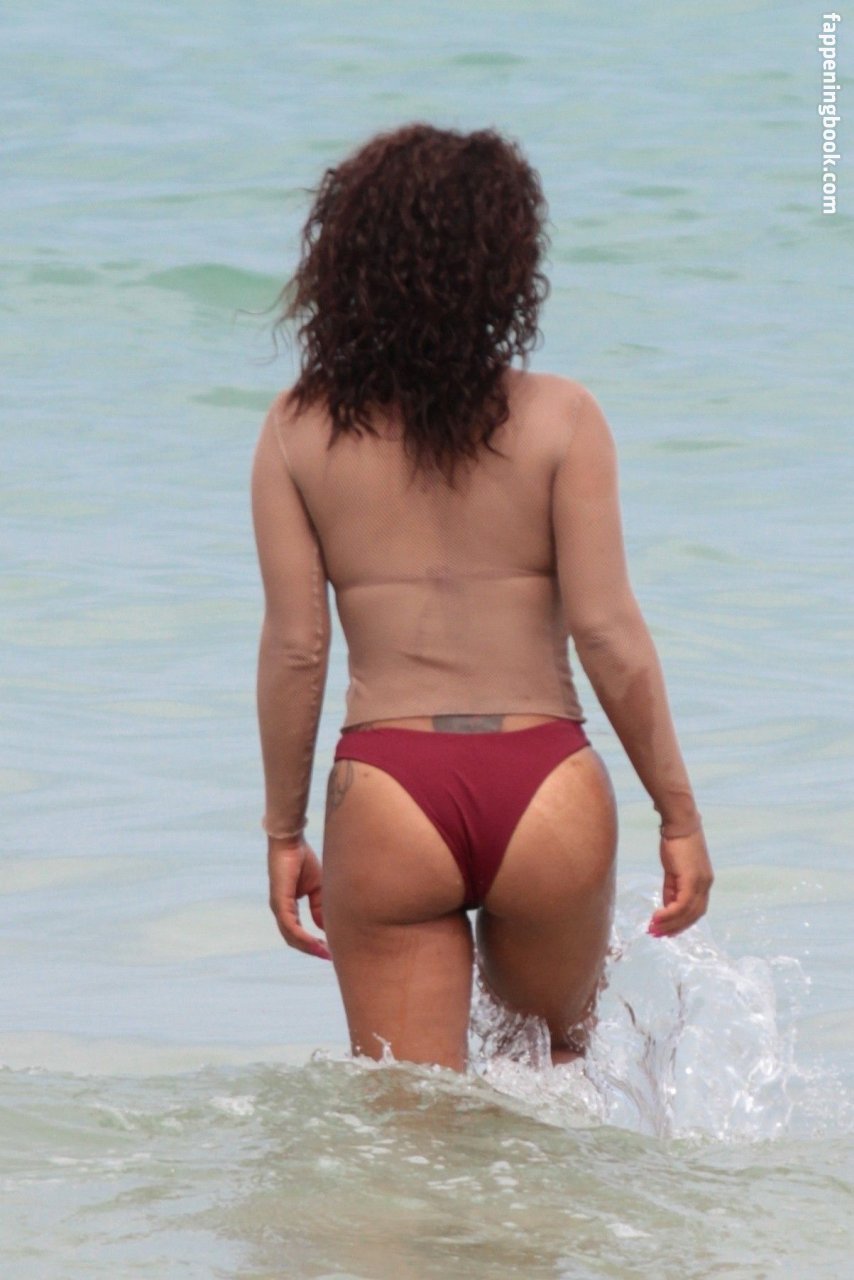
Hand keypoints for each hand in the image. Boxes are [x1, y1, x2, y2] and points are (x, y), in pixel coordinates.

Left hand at [267, 836, 331, 959]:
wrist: (291, 841)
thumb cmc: (302, 859)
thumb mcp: (317, 887)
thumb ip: (319, 907)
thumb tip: (325, 927)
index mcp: (288, 907)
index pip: (297, 932)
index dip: (312, 943)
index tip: (329, 951)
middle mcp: (281, 910)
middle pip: (293, 939)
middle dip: (311, 949)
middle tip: (329, 956)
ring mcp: (278, 907)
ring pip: (291, 936)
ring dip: (308, 947)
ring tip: (325, 953)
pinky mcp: (280, 901)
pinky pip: (290, 926)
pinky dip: (303, 937)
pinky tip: (316, 942)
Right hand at [648, 826, 713, 937]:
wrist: (679, 823)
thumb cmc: (675, 842)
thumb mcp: (673, 870)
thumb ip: (672, 888)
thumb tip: (667, 906)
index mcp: (704, 882)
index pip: (696, 910)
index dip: (682, 923)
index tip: (667, 931)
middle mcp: (706, 885)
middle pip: (693, 916)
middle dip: (675, 928)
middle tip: (657, 934)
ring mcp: (701, 883)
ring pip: (688, 913)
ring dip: (670, 924)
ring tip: (653, 929)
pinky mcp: (692, 880)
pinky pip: (681, 904)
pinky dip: (669, 914)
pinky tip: (657, 917)